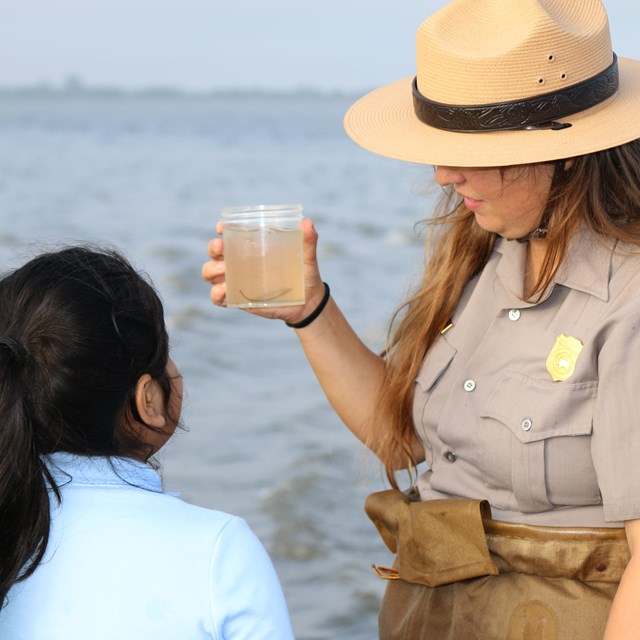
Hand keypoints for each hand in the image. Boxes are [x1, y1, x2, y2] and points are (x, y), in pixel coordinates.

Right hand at [202, 217, 327, 323]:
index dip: (223, 228)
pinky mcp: (238, 299)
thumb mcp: (307, 257)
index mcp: (253, 247)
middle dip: (213, 248)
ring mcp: (237, 280)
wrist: (308, 302)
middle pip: (216, 252)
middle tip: (221, 247)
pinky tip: (224, 290)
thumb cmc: (304, 274)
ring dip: (211, 270)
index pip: (231, 233)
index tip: (222, 226)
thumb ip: (308, 240)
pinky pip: (218, 297)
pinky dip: (217, 293)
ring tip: (224, 270)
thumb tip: (307, 222)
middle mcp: (240, 262)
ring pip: (211, 273)